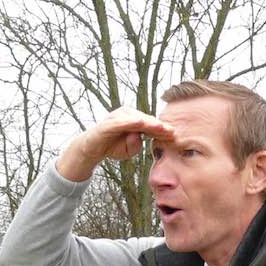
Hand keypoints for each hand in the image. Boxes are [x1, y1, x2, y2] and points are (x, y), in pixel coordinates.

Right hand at [55, 107, 174, 181]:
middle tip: (172, 132)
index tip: (175, 136)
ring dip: (149, 123)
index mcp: (134, 120)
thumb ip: (135, 145)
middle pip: (147, 120)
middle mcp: (127, 115)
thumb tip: (138, 137)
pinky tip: (140, 123)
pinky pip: (121, 122)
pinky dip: (131, 122)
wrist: (90, 149)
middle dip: (160, 126)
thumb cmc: (112, 147)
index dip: (163, 130)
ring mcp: (117, 118)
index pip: (151, 125)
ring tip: (161, 128)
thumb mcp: (128, 150)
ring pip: (137, 119)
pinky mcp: (108, 124)